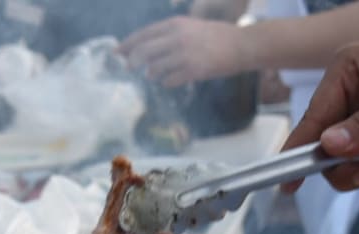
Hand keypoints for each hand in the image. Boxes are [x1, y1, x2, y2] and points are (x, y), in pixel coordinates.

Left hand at [119, 16, 246, 87]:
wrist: (242, 45)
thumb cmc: (217, 36)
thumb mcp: (191, 27)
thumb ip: (170, 35)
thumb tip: (148, 48)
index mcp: (176, 25)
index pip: (143, 34)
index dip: (127, 45)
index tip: (116, 53)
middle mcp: (178, 38)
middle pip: (144, 52)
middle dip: (132, 62)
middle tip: (128, 68)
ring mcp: (185, 55)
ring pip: (154, 68)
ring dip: (151, 74)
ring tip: (155, 75)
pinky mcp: (194, 70)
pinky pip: (169, 81)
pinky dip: (166, 82)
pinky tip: (170, 81)